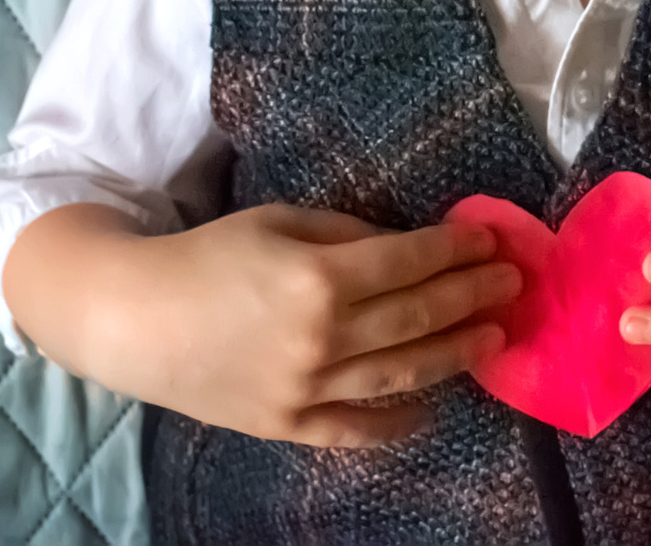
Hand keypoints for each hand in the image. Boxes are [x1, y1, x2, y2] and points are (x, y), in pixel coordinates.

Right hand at [53, 201, 523, 448]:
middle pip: (418, 316)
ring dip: (457, 354)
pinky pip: (357, 429)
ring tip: (494, 336)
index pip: (409, 261)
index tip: (492, 238)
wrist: (135, 319)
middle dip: (474, 295)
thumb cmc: (207, 256)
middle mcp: (321, 337)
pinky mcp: (288, 426)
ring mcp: (307, 389)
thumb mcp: (278, 221)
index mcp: (318, 277)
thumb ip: (345, 232)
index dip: (457, 247)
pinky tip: (432, 406)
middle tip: (514, 282)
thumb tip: (406, 244)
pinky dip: (399, 421)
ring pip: (402, 375)